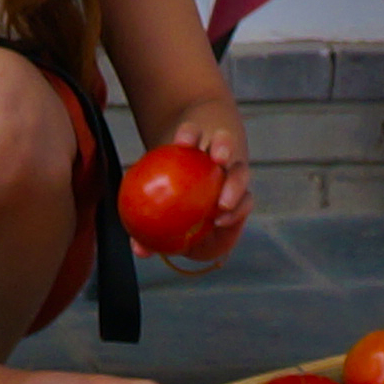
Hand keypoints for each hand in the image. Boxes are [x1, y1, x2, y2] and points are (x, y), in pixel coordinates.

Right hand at [168, 97, 254, 255]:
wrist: (162, 173)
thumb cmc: (170, 215)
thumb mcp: (166, 232)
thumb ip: (155, 241)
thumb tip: (139, 251)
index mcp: (228, 198)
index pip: (243, 203)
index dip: (239, 210)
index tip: (220, 221)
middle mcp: (225, 173)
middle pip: (239, 174)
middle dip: (236, 186)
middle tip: (222, 201)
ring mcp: (211, 151)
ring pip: (225, 144)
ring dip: (223, 148)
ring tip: (215, 157)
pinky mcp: (195, 134)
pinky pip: (193, 133)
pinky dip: (190, 136)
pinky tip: (182, 143)